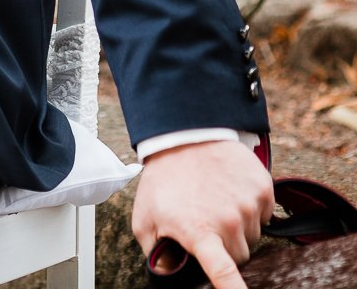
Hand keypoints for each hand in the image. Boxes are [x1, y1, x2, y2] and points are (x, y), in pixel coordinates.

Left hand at [133, 139, 272, 287]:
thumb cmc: (163, 181)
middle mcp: (229, 221)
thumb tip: (168, 274)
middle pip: (239, 256)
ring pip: (252, 236)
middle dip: (223, 246)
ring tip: (213, 202)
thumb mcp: (146, 218)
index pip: (223, 271)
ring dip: (237, 227)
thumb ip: (156, 252)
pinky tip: (227, 191)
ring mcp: (249, 204)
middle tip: (203, 221)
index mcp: (198, 232)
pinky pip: (264, 214)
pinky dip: (249, 208)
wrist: (183, 137)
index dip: (233, 288)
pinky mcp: (263, 189)